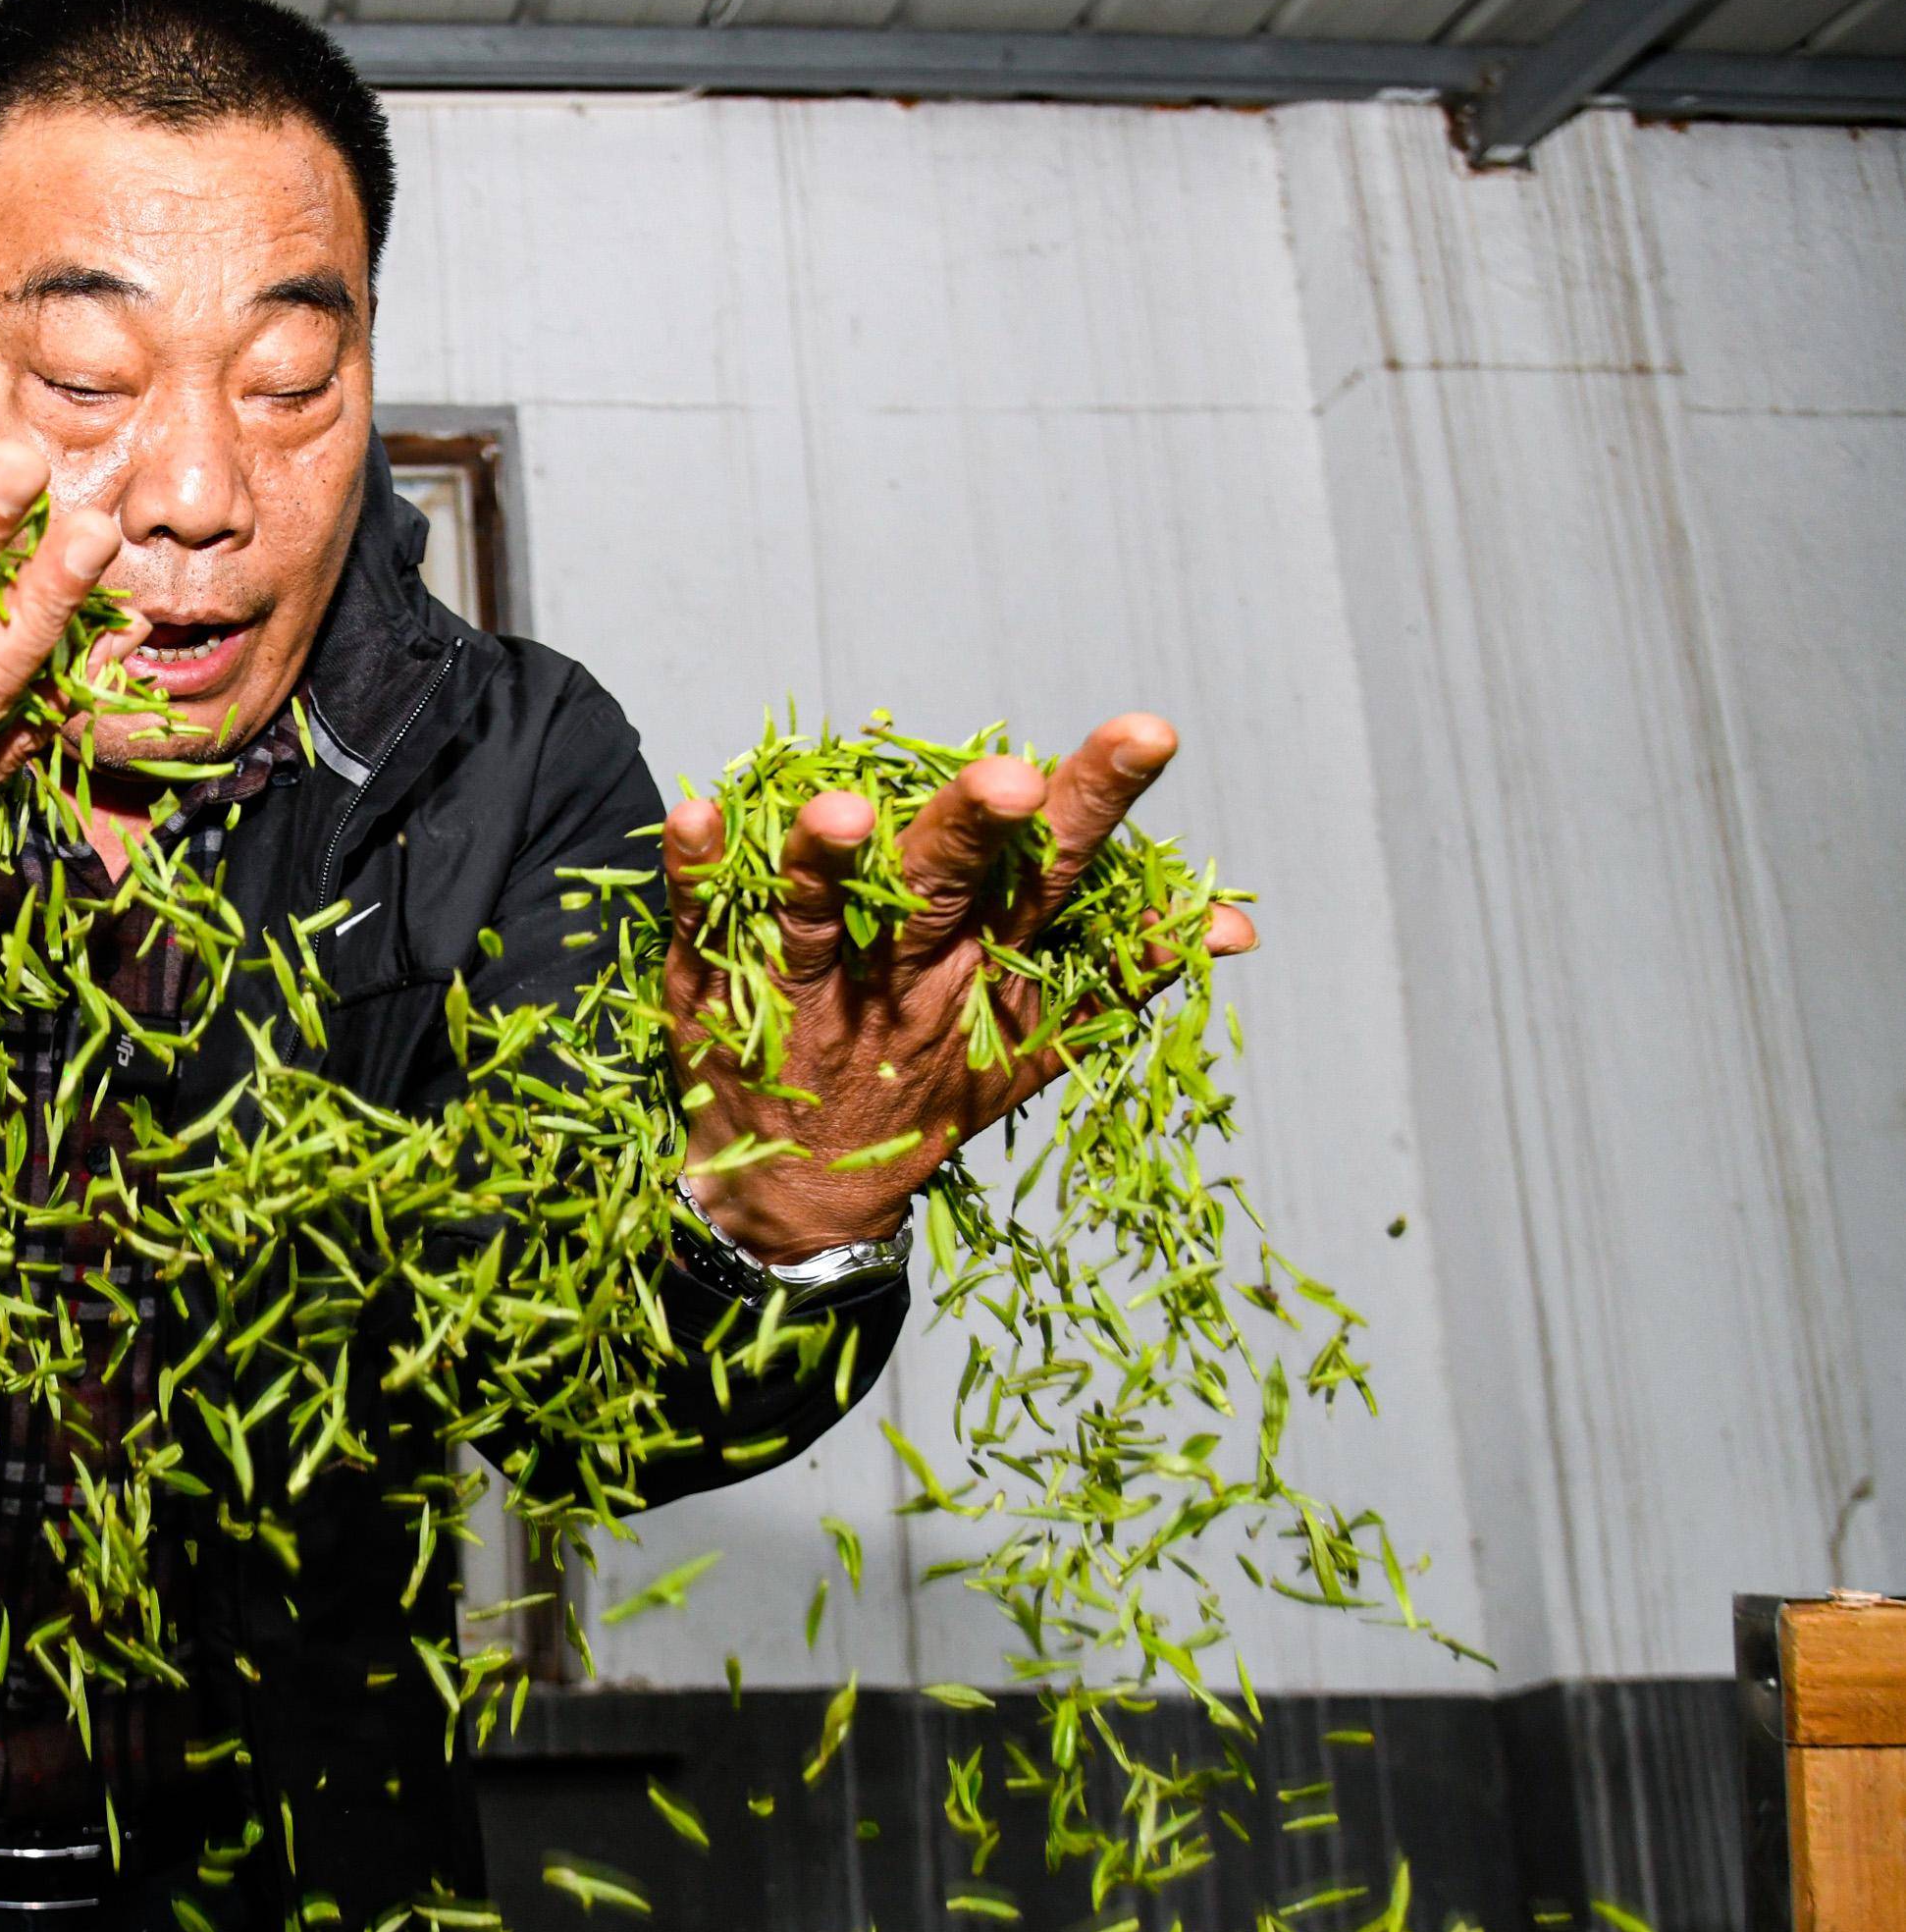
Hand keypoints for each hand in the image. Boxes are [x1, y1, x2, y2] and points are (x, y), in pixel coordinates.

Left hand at [658, 714, 1259, 1263]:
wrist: (792, 1200)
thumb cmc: (920, 1097)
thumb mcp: (1033, 1053)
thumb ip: (1123, 977)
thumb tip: (1236, 929)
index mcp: (980, 973)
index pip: (1050, 874)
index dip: (1096, 804)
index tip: (1146, 732)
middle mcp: (899, 975)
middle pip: (938, 889)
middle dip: (974, 832)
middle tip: (1011, 783)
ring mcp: (805, 984)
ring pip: (819, 916)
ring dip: (827, 862)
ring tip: (839, 812)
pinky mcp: (717, 988)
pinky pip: (702, 925)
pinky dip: (695, 873)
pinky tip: (694, 813)